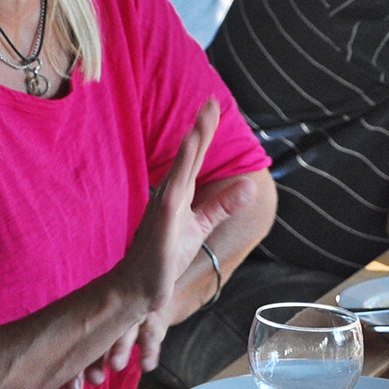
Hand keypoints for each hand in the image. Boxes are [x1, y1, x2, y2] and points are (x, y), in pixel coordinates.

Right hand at [118, 101, 219, 314]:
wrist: (138, 287)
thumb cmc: (164, 255)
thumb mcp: (200, 226)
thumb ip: (222, 205)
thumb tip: (251, 186)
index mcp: (180, 192)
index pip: (195, 157)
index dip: (204, 131)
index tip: (213, 105)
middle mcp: (171, 193)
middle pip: (189, 155)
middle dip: (201, 128)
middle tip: (212, 101)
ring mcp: (165, 206)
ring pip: (182, 169)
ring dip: (192, 143)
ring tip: (203, 119)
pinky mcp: (163, 222)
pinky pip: (172, 194)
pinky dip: (180, 173)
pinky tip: (186, 159)